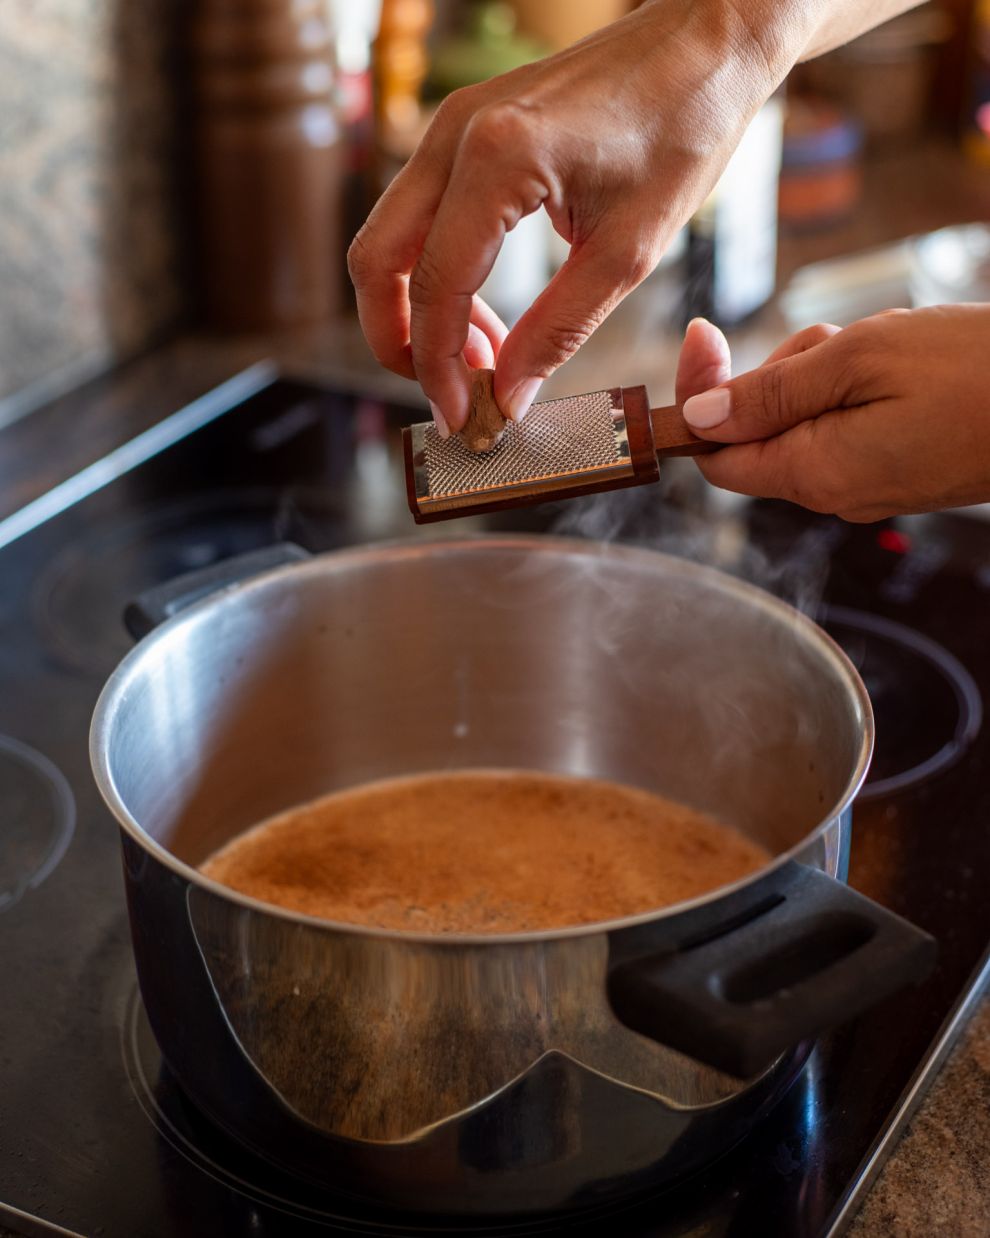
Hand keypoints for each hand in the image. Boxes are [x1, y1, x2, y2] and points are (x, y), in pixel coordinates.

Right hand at [349, 0, 797, 434]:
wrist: (704, 42)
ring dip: (417, 312)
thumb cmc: (681, 130)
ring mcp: (450, 125)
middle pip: (375, 261)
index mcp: (497, 159)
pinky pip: (420, 216)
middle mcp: (454, 133)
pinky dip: (434, 274)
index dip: (438, 365)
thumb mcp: (629, 251)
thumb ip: (558, 331)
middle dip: (399, 342)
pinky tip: (485, 314)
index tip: (463, 418)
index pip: (434, 285)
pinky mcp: (462, 130)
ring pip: (388, 239)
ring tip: (483, 359)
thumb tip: (509, 397)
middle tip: (451, 393)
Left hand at [677, 306, 989, 520]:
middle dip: (774, 375)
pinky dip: (850, 388)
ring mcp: (868, 486)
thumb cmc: (973, 371)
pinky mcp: (896, 471)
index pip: (717, 457)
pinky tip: (897, 363)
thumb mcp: (860, 360)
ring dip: (818, 374)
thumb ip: (772, 392)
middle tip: (829, 338)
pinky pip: (844, 428)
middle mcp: (835, 493)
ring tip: (876, 346)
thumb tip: (701, 418)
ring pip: (803, 425)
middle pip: (759, 436)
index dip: (698, 400)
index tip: (702, 335)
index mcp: (816, 473)